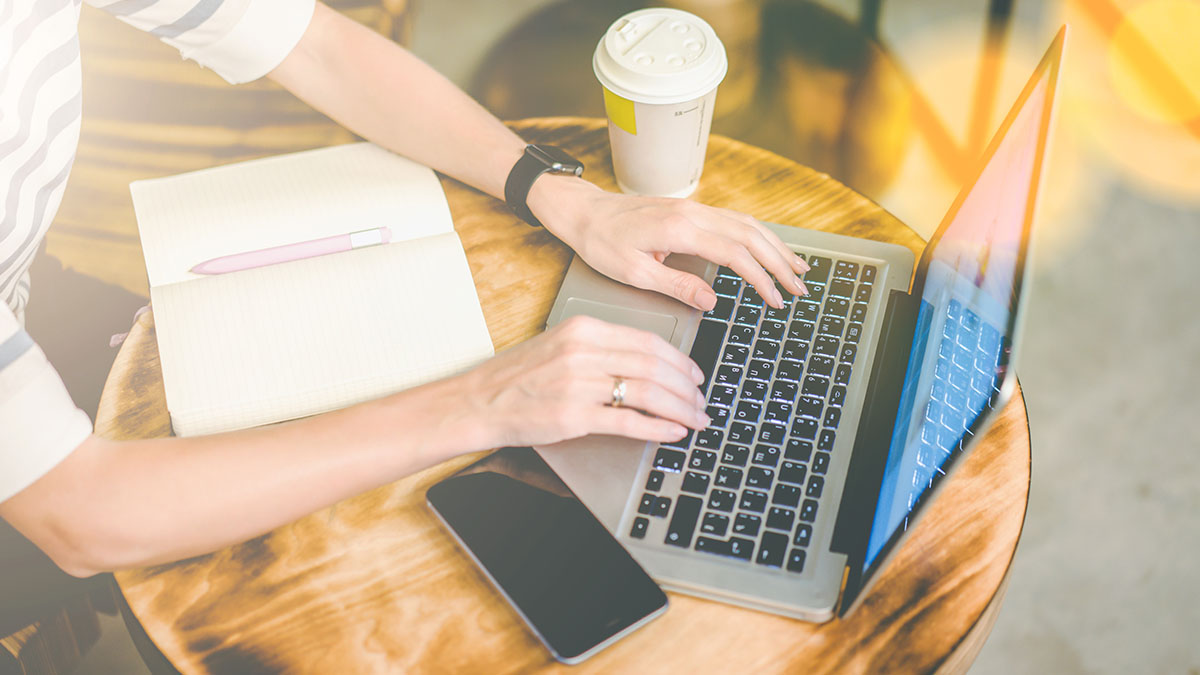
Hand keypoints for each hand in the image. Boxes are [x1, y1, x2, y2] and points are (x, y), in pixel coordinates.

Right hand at [459, 315, 709, 447]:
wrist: (476, 402)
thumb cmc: (515, 378)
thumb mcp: (560, 346)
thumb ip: (600, 348)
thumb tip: (646, 363)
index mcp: (583, 329)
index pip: (647, 340)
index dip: (679, 360)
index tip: (695, 375)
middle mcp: (583, 352)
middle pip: (654, 366)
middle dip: (686, 387)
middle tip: (702, 401)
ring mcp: (578, 384)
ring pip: (647, 392)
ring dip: (679, 408)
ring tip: (696, 419)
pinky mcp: (573, 416)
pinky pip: (627, 421)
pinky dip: (657, 428)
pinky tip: (673, 433)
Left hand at [527, 175, 809, 310]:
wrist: (584, 212)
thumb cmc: (602, 242)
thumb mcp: (634, 273)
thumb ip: (676, 285)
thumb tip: (711, 300)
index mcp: (680, 229)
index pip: (735, 254)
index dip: (761, 279)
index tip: (776, 300)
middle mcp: (693, 213)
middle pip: (751, 236)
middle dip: (780, 263)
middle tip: (800, 289)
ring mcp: (694, 208)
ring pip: (748, 224)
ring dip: (776, 246)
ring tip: (798, 268)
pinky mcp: (691, 209)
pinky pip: (734, 220)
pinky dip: (759, 235)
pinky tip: (769, 248)